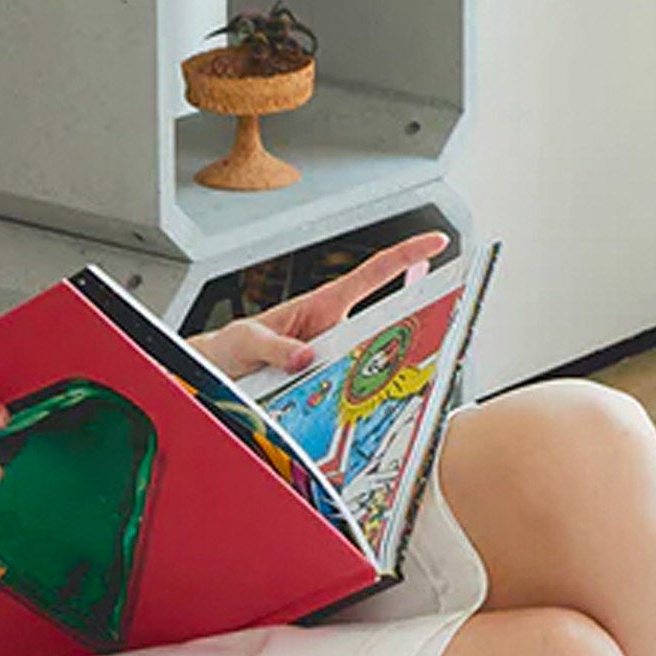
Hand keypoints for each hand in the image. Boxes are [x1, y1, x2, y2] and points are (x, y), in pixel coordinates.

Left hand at [187, 232, 451, 379]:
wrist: (218, 374)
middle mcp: (334, 329)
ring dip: (378, 376)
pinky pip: (351, 391)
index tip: (436, 241)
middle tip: (434, 331)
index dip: (407, 254)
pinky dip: (355, 403)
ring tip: (378, 389)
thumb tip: (305, 357)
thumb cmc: (231, 347)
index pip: (373, 274)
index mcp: (322, 305)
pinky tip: (349, 414)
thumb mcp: (247, 340)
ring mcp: (334, 357)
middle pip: (385, 322)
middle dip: (412, 326)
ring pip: (371, 364)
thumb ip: (274, 347)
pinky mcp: (328, 384)